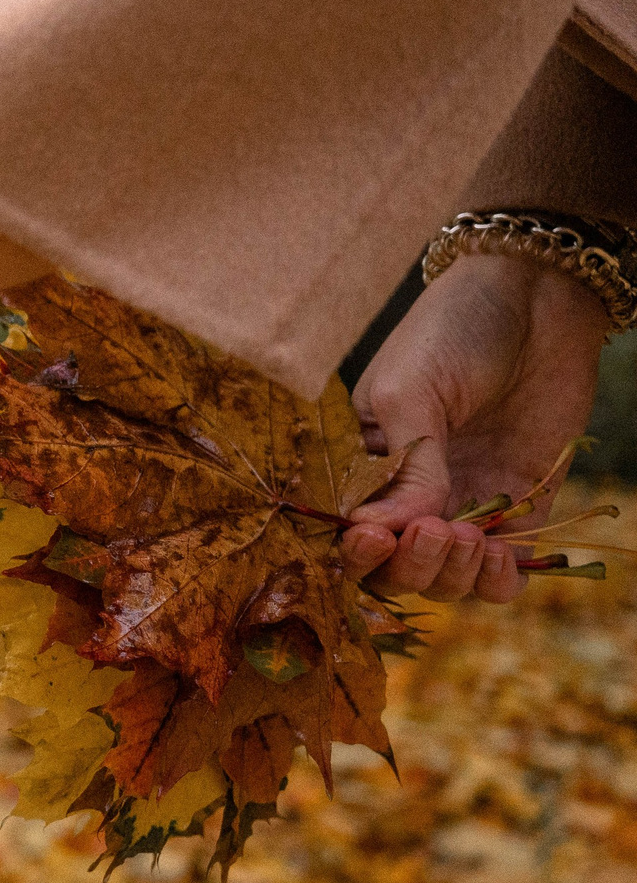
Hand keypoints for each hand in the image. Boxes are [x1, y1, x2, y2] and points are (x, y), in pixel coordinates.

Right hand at [345, 254, 610, 602]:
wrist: (536, 301)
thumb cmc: (453, 331)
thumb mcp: (411, 391)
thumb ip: (406, 465)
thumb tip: (389, 530)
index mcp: (363, 461)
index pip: (346, 528)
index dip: (354, 549)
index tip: (372, 536)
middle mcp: (409, 491)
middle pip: (393, 567)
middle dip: (407, 565)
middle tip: (429, 530)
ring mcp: (464, 502)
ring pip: (445, 578)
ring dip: (451, 574)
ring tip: (468, 538)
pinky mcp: (520, 507)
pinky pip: (503, 573)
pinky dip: (498, 581)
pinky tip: (499, 555)